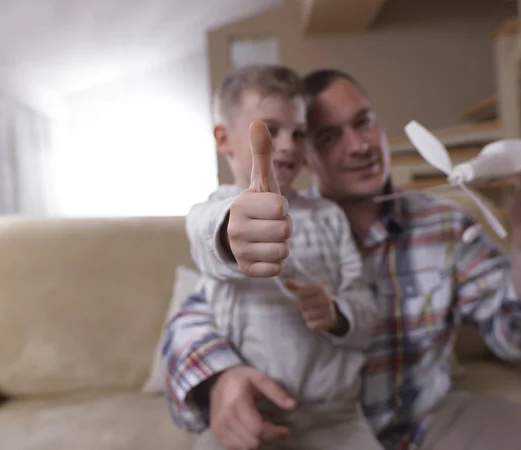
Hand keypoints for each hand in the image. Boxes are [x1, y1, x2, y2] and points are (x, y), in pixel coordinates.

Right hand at [209, 366, 295, 449]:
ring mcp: (219, 427)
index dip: (275, 433)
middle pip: (253, 442)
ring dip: (257, 440)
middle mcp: (225, 418)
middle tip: (271, 423)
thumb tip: (293, 406)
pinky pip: (235, 447)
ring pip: (245, 448)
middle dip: (267, 436)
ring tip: (259, 424)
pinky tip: (249, 428)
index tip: (286, 430)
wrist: (217, 380)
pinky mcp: (216, 432)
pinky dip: (246, 442)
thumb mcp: (260, 378)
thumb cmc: (241, 378)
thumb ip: (276, 392)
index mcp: (237, 403)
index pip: (258, 430)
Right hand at [226, 120, 291, 277]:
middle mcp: (236, 229)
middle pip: (285, 230)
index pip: (282, 207)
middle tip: (271, 224)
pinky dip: (276, 262)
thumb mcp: (262, 180)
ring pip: (283, 250)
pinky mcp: (246, 269)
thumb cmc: (257, 204)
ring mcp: (239, 251)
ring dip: (281, 244)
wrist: (238, 234)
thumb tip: (258, 121)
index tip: (270, 208)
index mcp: (240, 205)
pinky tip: (265, 252)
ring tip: (268, 237)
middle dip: (284, 227)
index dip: (282, 208)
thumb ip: (262, 153)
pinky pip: (277, 268)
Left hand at [285, 280, 340, 331]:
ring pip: (306, 315)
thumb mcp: (307, 292)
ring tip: (312, 314)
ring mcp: (328, 309)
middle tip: (308, 308)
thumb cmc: (314, 300)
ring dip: (306, 316)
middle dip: (302, 309)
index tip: (306, 299)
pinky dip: (310, 324)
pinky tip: (314, 322)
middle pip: (302, 305)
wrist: (332, 313)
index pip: (300, 294)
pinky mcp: (329, 320)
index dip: (300, 298)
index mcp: (319, 288)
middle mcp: (325, 298)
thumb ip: (296, 287)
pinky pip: (312, 324)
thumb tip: (286, 283)